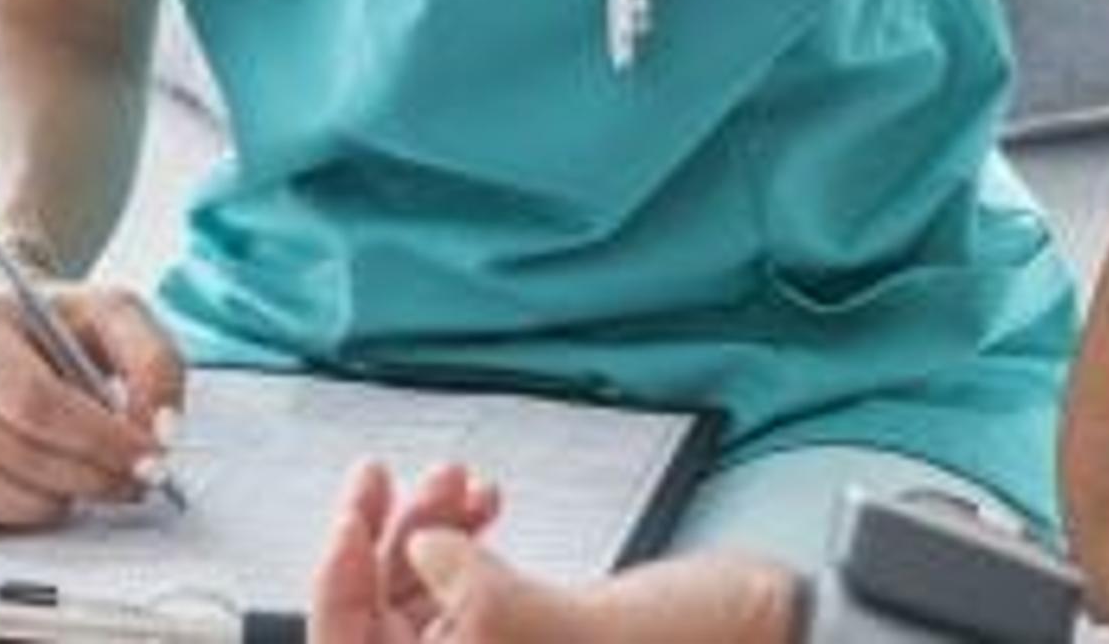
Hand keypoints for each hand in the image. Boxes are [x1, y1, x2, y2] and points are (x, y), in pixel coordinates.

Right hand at [0, 270, 186, 531]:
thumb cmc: (47, 324)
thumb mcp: (110, 314)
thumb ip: (153, 361)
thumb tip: (160, 429)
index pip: (36, 401)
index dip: (99, 441)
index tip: (146, 459)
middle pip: (10, 450)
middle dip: (84, 477)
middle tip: (128, 483)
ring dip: (40, 504)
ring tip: (78, 490)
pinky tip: (24, 499)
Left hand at [310, 460, 799, 643]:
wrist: (771, 630)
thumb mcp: (564, 627)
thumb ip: (475, 599)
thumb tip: (416, 553)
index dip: (338, 590)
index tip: (347, 518)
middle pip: (383, 629)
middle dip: (384, 545)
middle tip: (387, 480)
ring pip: (423, 598)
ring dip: (429, 530)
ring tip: (461, 482)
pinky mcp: (532, 635)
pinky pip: (467, 587)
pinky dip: (467, 538)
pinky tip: (486, 502)